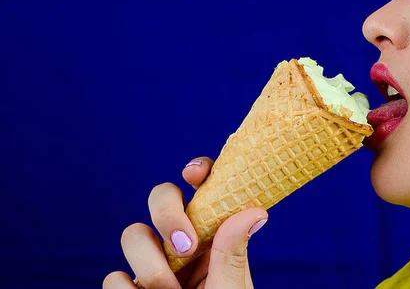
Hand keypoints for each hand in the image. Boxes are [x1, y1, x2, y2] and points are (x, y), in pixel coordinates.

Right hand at [103, 157, 268, 288]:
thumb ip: (234, 252)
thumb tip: (257, 210)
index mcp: (214, 235)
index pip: (204, 189)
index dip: (198, 172)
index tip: (194, 174)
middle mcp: (182, 244)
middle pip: (160, 198)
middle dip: (166, 214)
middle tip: (186, 247)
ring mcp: (154, 267)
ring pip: (132, 235)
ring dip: (150, 267)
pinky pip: (113, 279)